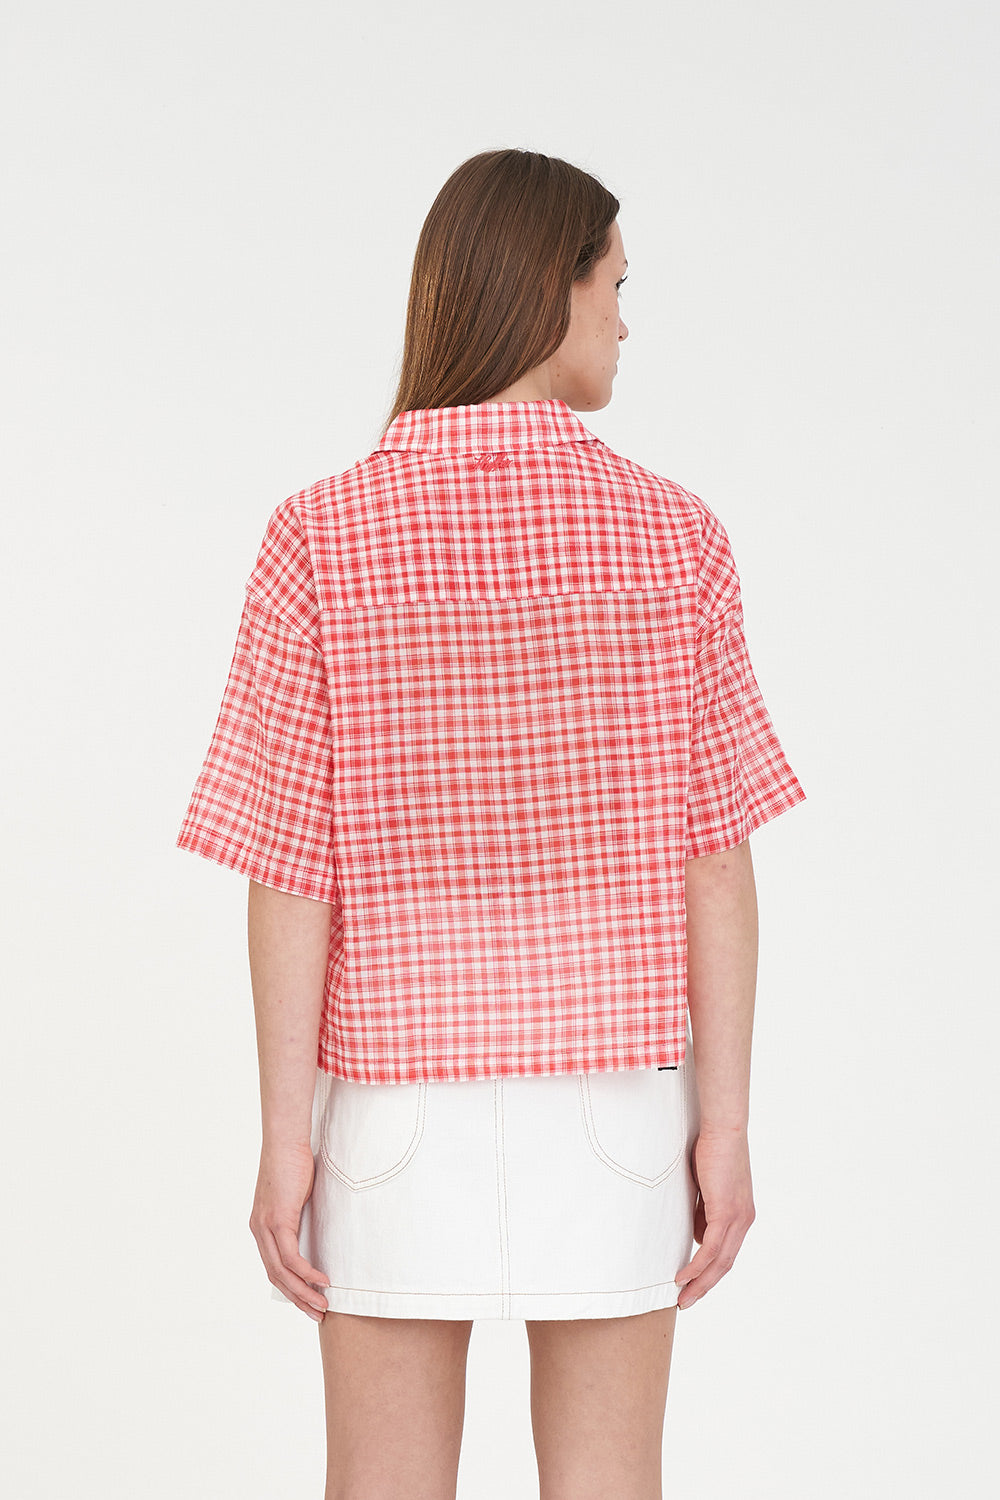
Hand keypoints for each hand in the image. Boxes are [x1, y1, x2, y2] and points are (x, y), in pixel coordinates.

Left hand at [249, 1140, 330, 1320]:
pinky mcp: (278, 1221)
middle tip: (317, 1313)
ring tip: (323, 1305)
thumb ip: (299, 1215)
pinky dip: (306, 1272)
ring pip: (282, 1272)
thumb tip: (315, 1227)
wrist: (285, 1141)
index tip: (308, 1300)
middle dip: (297, 1298)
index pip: (273, 1268)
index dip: (290, 1287)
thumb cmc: (293, 1162)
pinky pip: (291, 1258)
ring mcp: (266, 1227)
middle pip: (276, 1277)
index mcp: (261, 1227)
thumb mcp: (296, 1196)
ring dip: (304, 1292)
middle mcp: (259, 1231)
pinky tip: (322, 1280)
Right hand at [674, 1128, 754, 1309]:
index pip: (726, 1252)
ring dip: (699, 1282)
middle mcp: (743, 1221)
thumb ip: (704, 1210)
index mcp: (740, 1215)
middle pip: (724, 1265)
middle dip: (704, 1286)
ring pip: (718, 1262)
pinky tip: (683, 1276)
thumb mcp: (707, 1186)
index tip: (692, 1282)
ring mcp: (737, 1218)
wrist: (724, 1129)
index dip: (709, 1271)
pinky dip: (697, 1266)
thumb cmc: (713, 1150)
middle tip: (686, 1301)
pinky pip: (710, 1249)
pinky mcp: (726, 1213)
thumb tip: (696, 1232)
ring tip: (681, 1296)